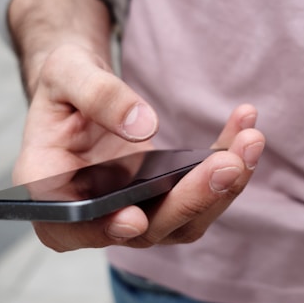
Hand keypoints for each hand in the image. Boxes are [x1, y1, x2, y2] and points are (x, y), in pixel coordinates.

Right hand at [14, 43, 264, 251]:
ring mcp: (139, 210)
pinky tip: (245, 129)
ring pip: (188, 217)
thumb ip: (96, 94)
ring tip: (250, 140)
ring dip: (224, 185)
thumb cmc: (65, 87)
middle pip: (148, 226)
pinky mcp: (169, 196)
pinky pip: (204, 190)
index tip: (135, 217)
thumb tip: (144, 126)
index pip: (74, 225)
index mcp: (53, 192)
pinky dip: (229, 162)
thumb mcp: (66, 73)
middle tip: (230, 163)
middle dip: (192, 198)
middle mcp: (98, 214)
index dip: (104, 228)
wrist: (86, 93)